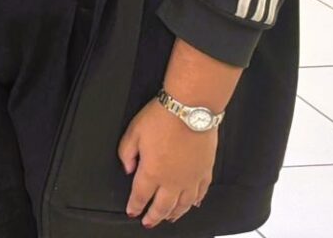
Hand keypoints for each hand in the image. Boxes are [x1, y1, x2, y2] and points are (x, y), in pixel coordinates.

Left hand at [118, 98, 216, 226]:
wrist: (190, 110)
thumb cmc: (161, 118)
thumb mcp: (133, 132)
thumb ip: (126, 153)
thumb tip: (128, 169)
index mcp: (152, 172)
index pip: (141, 195)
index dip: (135, 206)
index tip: (132, 212)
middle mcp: (173, 181)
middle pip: (162, 206)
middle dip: (153, 217)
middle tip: (148, 223)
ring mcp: (191, 178)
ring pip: (183, 204)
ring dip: (174, 214)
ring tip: (168, 218)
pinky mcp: (205, 171)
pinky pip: (201, 193)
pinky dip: (196, 202)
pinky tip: (193, 205)